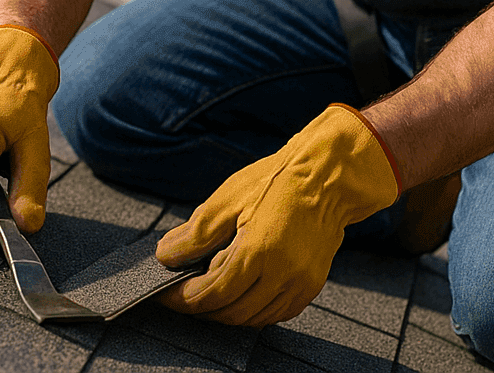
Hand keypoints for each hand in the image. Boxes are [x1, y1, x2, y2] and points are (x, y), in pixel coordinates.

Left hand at [154, 104, 401, 325]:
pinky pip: (275, 313)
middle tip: (182, 292)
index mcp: (258, 252)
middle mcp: (282, 275)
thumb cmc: (279, 180)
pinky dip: (252, 310)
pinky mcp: (311, 286)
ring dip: (226, 311)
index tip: (164, 292)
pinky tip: (239, 292)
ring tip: (208, 291)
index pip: (211, 294)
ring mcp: (300, 284)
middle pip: (230, 313)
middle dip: (201, 308)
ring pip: (253, 319)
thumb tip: (166, 256)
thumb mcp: (229, 198)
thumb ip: (195, 233)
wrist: (329, 175)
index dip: (182, 298)